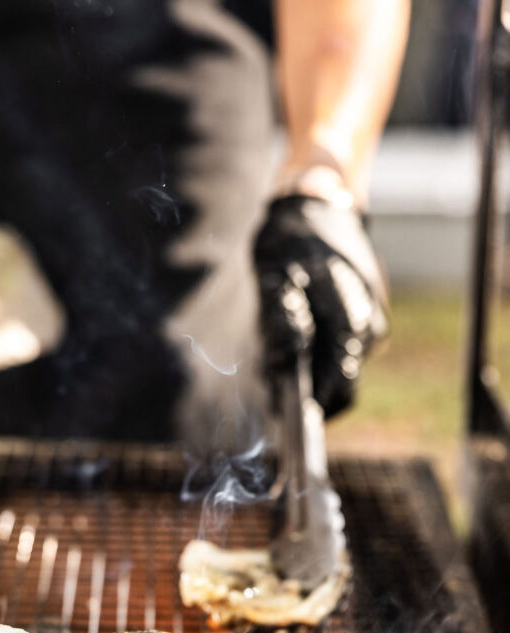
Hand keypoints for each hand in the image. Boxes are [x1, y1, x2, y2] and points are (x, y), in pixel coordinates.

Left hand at [254, 192, 388, 417]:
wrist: (319, 199)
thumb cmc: (290, 237)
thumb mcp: (275, 276)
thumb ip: (282, 323)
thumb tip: (284, 368)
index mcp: (351, 319)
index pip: (340, 387)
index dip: (314, 411)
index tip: (286, 423)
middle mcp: (369, 325)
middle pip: (344, 385)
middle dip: (311, 396)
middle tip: (272, 393)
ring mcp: (371, 321)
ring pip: (342, 368)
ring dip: (314, 373)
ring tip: (278, 359)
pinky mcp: (366, 316)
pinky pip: (343, 350)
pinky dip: (320, 355)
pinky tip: (297, 339)